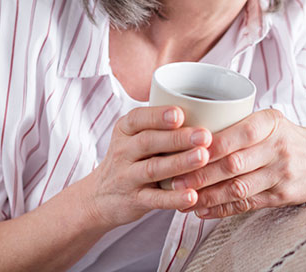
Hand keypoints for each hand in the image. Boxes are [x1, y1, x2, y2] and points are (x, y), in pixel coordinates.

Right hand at [81, 106, 211, 228]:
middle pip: (148, 142)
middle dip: (177, 138)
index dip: (158, 116)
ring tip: (203, 157)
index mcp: (125, 130)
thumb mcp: (133, 136)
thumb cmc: (130, 158)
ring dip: (179, 163)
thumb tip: (202, 106)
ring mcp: (127, 177)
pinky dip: (173, 198)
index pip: (138, 118)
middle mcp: (123, 151)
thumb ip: (158, 123)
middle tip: (204, 135)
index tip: (180, 114)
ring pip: (152, 169)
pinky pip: (155, 199)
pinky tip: (192, 196)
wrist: (101, 196)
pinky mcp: (134, 200)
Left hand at [171, 109, 305, 218]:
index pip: (235, 134)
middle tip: (173, 180)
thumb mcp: (272, 121)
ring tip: (182, 199)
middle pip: (232, 164)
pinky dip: (222, 209)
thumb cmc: (291, 138)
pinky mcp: (282, 196)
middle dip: (200, 174)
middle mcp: (278, 147)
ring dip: (207, 195)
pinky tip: (202, 211)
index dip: (207, 146)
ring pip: (237, 187)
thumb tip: (194, 130)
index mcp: (271, 122)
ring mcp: (281, 173)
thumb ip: (240, 123)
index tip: (182, 152)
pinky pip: (247, 204)